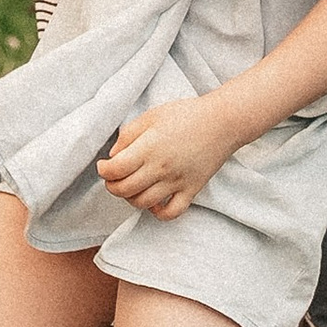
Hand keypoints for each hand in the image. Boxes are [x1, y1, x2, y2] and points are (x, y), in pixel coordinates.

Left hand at [96, 89, 239, 219]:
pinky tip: (154, 201)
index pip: (116, 169)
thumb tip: (113, 156)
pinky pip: (171, 213)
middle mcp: (161, 168)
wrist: (222, 122)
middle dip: (112, 186)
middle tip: (113, 178)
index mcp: (149, 147)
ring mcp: (177, 182)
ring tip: (132, 186)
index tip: (103, 166)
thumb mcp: (151, 116)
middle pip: (125, 189)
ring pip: (143, 203)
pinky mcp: (191, 190)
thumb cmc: (186, 114)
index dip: (104, 170)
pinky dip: (158, 212)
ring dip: (130, 198)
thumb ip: (128, 135)